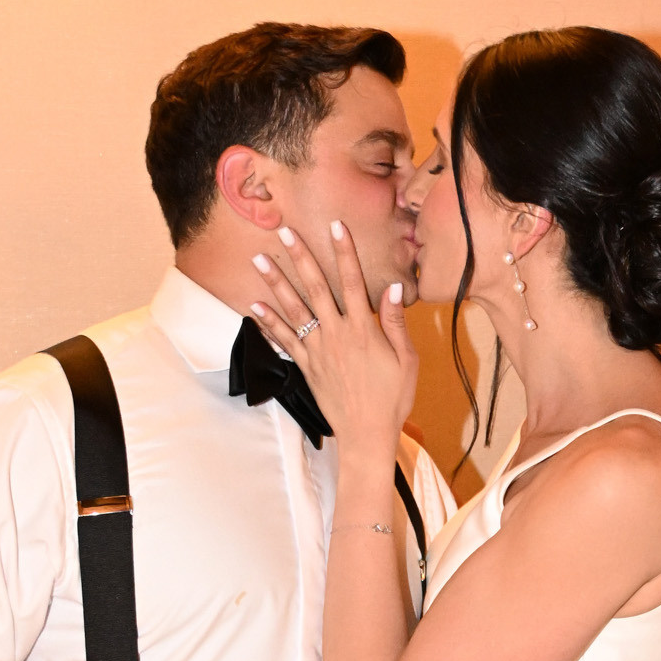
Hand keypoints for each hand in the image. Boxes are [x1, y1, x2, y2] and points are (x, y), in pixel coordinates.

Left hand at [250, 221, 418, 452]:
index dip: (344, 252)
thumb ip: (396, 323)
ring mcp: (317, 350)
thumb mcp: (406, 360)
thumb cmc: (392, 398)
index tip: (335, 226)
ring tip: (258, 260)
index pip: (354, 281)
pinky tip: (254, 307)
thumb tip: (393, 289)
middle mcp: (337, 334)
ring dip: (275, 282)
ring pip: (293, 309)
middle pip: (316, 287)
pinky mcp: (306, 367)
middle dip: (300, 256)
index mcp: (364, 329)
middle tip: (284, 231)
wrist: (366, 434)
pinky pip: (283, 341)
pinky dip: (267, 323)